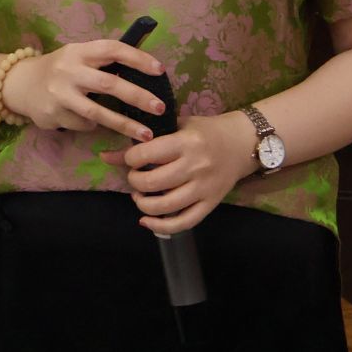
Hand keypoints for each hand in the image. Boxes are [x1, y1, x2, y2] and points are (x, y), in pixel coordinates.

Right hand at [2, 40, 166, 141]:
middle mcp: (69, 70)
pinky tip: (91, 122)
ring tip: (146, 135)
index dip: (137, 58)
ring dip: (124, 125)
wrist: (21, 84)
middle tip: (160, 108)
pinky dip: (92, 125)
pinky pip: (83, 124)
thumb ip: (103, 62)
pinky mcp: (53, 114)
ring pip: (98, 112)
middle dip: (137, 96)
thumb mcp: (78, 57)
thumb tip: (145, 71)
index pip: (112, 49)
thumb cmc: (61, 69)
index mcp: (79, 51)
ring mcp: (60, 93)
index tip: (160, 71)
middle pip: (109, 83)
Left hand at [104, 111, 257, 235]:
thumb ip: (146, 139)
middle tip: (134, 178)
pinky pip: (184, 222)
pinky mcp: (211, 203)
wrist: (243, 143)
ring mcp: (204, 188)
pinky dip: (161, 225)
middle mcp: (195, 166)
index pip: (146, 154)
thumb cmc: (207, 130)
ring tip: (139, 196)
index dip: (129, 159)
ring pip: (165, 206)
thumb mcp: (178, 125)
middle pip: (152, 183)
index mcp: (185, 142)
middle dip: (134, 182)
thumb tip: (107, 155)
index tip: (129, 159)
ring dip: (143, 204)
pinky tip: (147, 220)